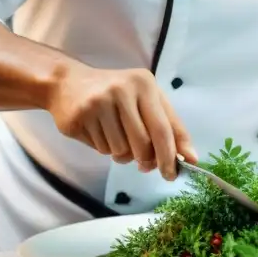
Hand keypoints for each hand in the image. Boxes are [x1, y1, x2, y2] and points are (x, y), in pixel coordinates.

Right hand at [45, 65, 197, 178]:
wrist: (67, 82)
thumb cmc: (116, 93)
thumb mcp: (145, 99)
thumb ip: (169, 125)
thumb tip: (190, 157)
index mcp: (144, 84)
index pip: (163, 128)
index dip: (170, 155)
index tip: (174, 173)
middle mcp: (122, 90)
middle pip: (143, 145)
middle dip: (146, 160)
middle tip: (144, 163)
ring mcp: (98, 103)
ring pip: (121, 151)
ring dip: (122, 153)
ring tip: (115, 135)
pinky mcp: (80, 117)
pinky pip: (102, 149)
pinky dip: (105, 148)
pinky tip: (99, 131)